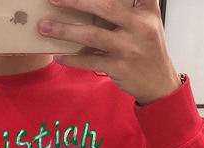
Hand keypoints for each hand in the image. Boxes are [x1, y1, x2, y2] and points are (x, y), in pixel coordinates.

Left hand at [37, 0, 181, 104]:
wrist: (159, 83)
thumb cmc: (146, 49)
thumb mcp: (147, 22)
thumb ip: (131, 7)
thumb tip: (90, 5)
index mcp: (146, 10)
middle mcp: (140, 26)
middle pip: (104, 7)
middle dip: (75, 1)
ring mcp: (129, 48)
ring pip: (92, 35)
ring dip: (64, 31)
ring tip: (44, 27)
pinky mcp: (119, 67)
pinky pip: (89, 61)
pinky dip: (71, 58)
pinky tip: (58, 55)